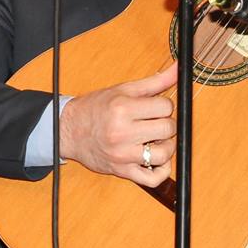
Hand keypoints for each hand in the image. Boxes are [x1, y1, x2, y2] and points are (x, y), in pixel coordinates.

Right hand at [56, 62, 176, 186]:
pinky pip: (152, 179)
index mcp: (122, 108)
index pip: (165, 107)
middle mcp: (122, 132)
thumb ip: (155, 81)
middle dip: (166, 124)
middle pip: (167, 129)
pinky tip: (157, 160)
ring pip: (164, 154)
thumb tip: (178, 68)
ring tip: (156, 140)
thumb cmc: (95, 108)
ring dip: (166, 147)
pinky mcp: (122, 171)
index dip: (165, 106)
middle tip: (155, 122)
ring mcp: (122, 154)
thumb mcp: (123, 89)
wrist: (68, 130)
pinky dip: (162, 171)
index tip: (156, 108)